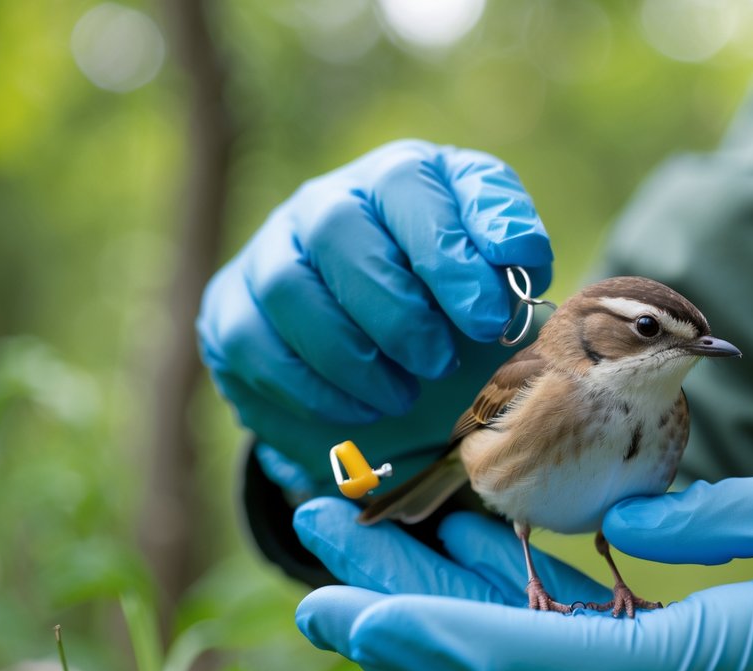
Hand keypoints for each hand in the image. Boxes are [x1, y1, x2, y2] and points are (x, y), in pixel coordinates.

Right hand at [197, 140, 551, 488]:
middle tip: (438, 362)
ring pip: (287, 285)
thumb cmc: (453, 308)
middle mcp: (329, 200)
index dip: (448, 249)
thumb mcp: (496, 278)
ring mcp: (273, 251)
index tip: (487, 319)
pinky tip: (359, 411)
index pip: (410, 183)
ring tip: (401, 396)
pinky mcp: (232, 309)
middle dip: (395, 308)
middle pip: (338, 227)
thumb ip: (513, 260)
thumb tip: (520, 256)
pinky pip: (254, 343)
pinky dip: (311, 387)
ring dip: (350, 354)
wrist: (389, 361)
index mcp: (401, 179)